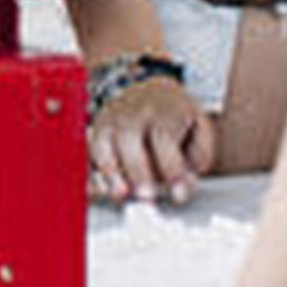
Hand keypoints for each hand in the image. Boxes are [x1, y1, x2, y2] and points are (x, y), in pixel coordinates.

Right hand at [90, 73, 214, 204]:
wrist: (149, 90)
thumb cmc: (174, 116)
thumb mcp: (199, 129)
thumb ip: (199, 157)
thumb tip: (183, 183)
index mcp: (162, 111)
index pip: (164, 137)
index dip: (171, 168)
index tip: (178, 191)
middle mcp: (132, 114)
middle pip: (129, 138)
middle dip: (138, 171)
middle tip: (147, 195)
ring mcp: (109, 122)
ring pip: (103, 144)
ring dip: (111, 174)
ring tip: (122, 194)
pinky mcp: (94, 133)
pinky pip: (87, 154)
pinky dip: (91, 172)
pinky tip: (101, 188)